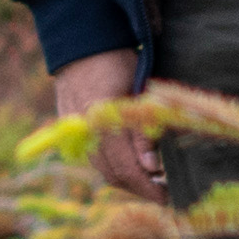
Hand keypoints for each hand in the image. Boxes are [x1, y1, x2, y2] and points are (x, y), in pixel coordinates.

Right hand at [51, 44, 158, 196]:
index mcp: (103, 121)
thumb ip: (142, 130)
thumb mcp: (138, 90)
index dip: (147, 187)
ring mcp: (75, 131)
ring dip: (127, 178)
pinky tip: (131, 161)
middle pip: (113, 175)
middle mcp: (85, 131)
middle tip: (164, 190)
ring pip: (102, 169)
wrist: (80, 41)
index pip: (126, 168)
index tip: (167, 197)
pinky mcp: (71, 129)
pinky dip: (114, 165)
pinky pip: (94, 158)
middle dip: (139, 187)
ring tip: (150, 177)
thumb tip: (152, 167)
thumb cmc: (116, 60)